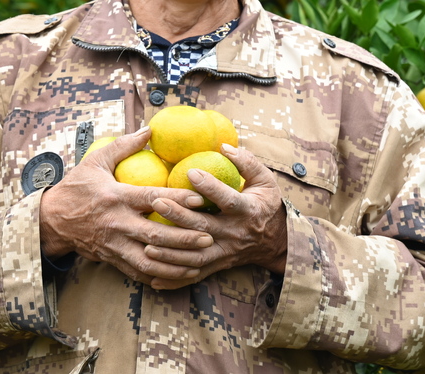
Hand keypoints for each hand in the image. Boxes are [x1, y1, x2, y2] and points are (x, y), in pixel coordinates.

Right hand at [39, 127, 214, 284]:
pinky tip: (178, 275)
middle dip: (184, 237)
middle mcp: (117, 223)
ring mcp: (114, 245)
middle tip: (210, 234)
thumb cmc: (76, 187)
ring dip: (176, 262)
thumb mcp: (96, 161)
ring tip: (199, 260)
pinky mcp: (112, 259)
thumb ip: (123, 146)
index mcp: (116, 197)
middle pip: (155, 234)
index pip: (151, 199)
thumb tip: (149, 130)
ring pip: (149, 260)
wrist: (50, 221)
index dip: (178, 199)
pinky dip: (159, 276)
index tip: (201, 198)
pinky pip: (138, 272)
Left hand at [141, 144, 286, 289]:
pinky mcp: (217, 266)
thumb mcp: (265, 180)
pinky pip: (193, 275)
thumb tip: (223, 145)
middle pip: (204, 228)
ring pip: (195, 256)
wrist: (276, 242)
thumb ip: (246, 162)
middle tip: (156, 201)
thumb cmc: (266, 204)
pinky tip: (150, 276)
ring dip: (171, 251)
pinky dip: (173, 279)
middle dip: (179, 215)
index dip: (211, 187)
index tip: (191, 171)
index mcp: (247, 211)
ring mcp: (224, 253)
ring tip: (148, 241)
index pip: (228, 199)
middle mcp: (234, 234)